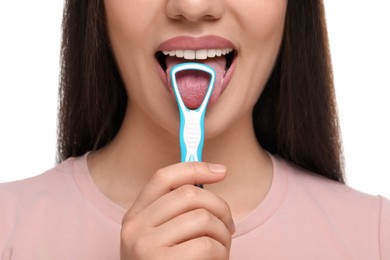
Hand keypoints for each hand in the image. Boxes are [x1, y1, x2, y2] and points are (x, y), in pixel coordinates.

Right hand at [120, 162, 234, 259]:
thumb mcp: (163, 237)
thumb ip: (179, 210)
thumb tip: (214, 172)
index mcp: (135, 215)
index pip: (164, 177)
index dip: (195, 168)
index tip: (221, 171)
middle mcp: (135, 227)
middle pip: (190, 194)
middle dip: (220, 207)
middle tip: (228, 225)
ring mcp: (146, 246)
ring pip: (204, 218)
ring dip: (224, 234)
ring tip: (221, 248)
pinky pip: (207, 245)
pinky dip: (222, 253)